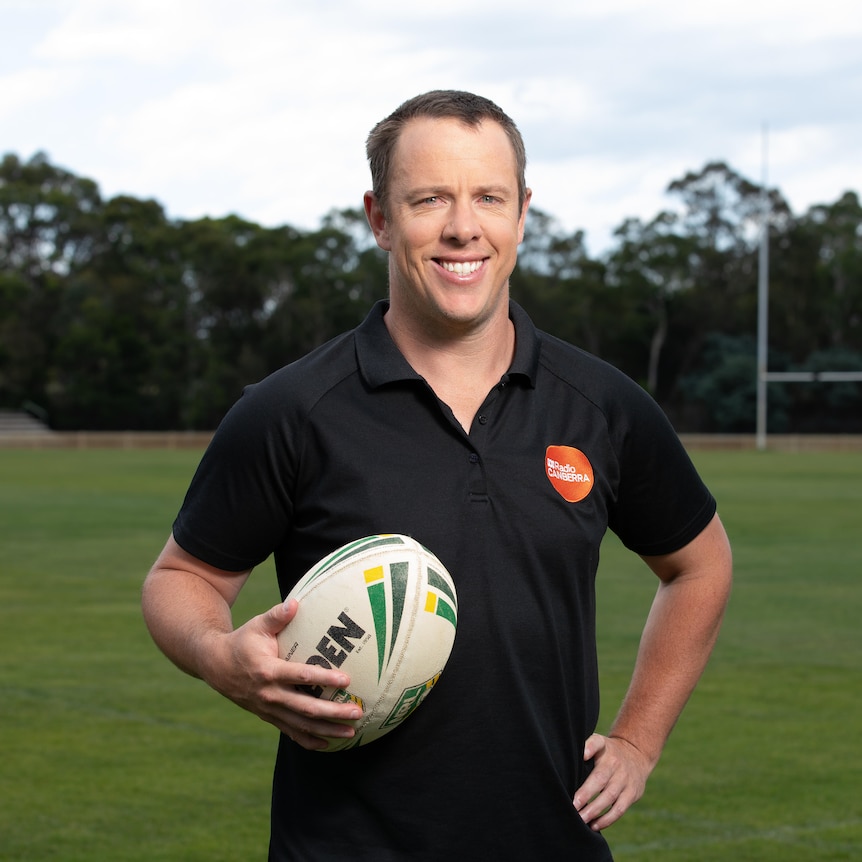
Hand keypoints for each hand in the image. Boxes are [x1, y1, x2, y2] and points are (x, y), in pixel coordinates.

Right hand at [201, 599, 362, 750]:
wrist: (216, 666)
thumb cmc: (242, 642)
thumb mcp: (257, 625)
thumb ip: (277, 616)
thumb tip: (296, 602)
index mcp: (268, 671)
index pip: (301, 677)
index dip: (324, 679)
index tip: (346, 680)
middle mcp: (269, 694)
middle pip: (306, 708)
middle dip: (333, 712)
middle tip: (357, 712)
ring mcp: (268, 709)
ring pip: (301, 724)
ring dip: (327, 729)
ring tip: (351, 732)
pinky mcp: (268, 717)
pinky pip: (290, 732)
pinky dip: (309, 740)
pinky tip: (327, 743)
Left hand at [573, 733, 651, 830]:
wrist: (637, 755)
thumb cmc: (609, 752)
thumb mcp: (599, 741)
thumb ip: (589, 745)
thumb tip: (580, 754)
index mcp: (605, 749)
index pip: (596, 745)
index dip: (589, 749)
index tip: (582, 757)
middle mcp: (616, 764)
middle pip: (600, 779)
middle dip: (586, 794)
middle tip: (573, 806)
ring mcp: (626, 780)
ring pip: (610, 797)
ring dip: (595, 811)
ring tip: (581, 819)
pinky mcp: (632, 794)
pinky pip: (619, 809)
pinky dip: (607, 819)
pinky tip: (594, 825)